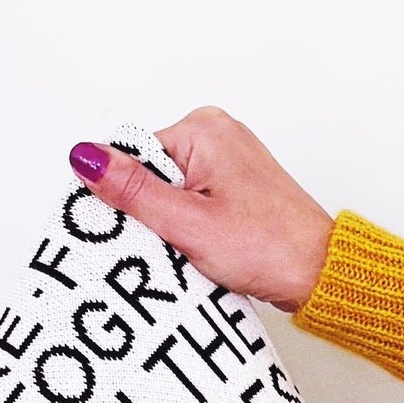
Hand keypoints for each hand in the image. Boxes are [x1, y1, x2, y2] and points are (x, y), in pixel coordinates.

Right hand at [69, 109, 332, 314]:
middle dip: (154, 216)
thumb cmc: (267, 247)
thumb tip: (87, 158)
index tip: (146, 231)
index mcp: (203, 129)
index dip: (129, 201)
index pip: (133, 158)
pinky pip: (191, 203)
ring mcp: (227, 160)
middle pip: (151, 176)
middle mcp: (216, 134)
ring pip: (170, 194)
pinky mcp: (234, 186)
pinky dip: (190, 229)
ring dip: (173, 227)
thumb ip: (133, 191)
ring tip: (198, 248)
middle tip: (178, 244)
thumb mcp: (187, 223)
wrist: (316, 272)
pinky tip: (206, 248)